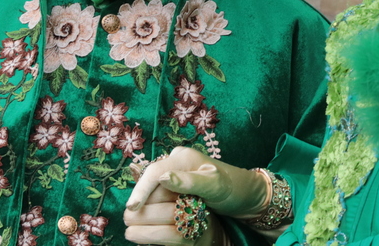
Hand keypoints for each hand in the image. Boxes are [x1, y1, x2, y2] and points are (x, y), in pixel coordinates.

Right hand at [124, 147, 270, 243]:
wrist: (247, 194)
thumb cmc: (234, 189)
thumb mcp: (215, 186)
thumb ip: (190, 181)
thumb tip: (163, 177)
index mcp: (183, 157)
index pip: (153, 172)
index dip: (140, 190)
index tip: (132, 209)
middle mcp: (177, 161)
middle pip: (150, 182)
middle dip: (144, 200)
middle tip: (138, 220)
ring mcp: (177, 172)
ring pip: (153, 190)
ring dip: (150, 205)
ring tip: (148, 221)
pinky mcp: (179, 184)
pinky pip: (160, 194)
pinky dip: (157, 206)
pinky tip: (157, 217)